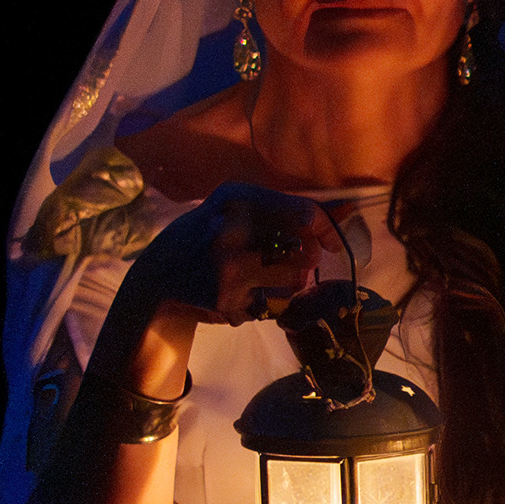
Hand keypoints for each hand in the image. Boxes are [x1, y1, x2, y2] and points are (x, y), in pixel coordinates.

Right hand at [136, 181, 344, 326]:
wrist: (157, 278)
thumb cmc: (205, 239)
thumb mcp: (236, 211)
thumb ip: (284, 211)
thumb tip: (347, 210)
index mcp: (237, 198)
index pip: (305, 213)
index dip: (328, 230)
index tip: (332, 244)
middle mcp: (235, 227)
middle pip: (305, 252)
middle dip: (305, 263)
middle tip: (289, 265)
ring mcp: (230, 264)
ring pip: (294, 281)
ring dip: (284, 286)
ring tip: (259, 281)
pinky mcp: (227, 297)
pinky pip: (268, 305)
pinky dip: (257, 304)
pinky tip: (233, 295)